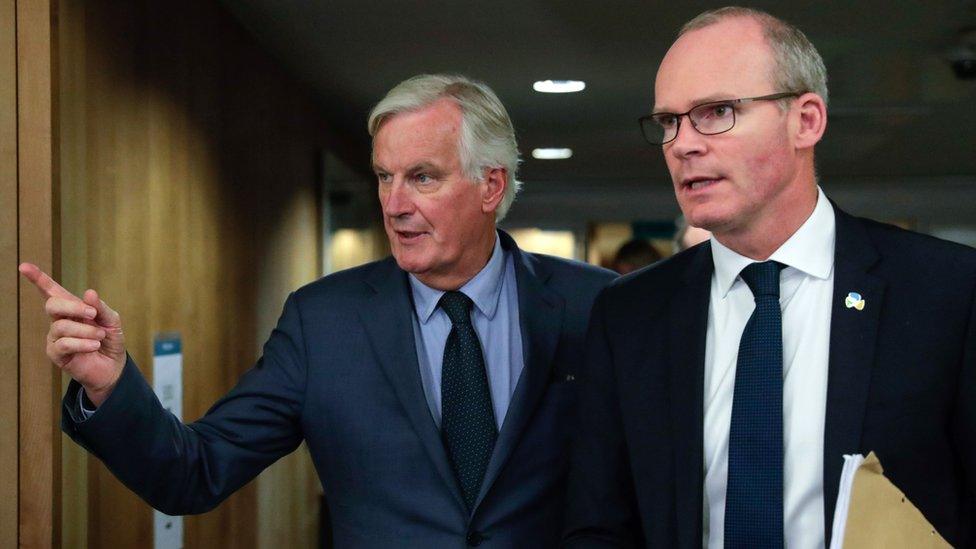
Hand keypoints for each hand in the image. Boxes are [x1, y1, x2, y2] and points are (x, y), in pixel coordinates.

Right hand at [19, 263, 125, 406]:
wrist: (113, 367)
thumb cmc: (109, 340)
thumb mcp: (111, 320)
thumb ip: (100, 307)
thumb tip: (89, 293)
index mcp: (72, 308)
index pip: (51, 291)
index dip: (38, 279)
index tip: (24, 266)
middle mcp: (59, 320)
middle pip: (52, 305)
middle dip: (72, 307)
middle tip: (92, 315)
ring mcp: (55, 337)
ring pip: (61, 326)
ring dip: (85, 330)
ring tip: (100, 337)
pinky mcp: (56, 354)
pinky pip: (63, 344)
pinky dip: (82, 343)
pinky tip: (94, 346)